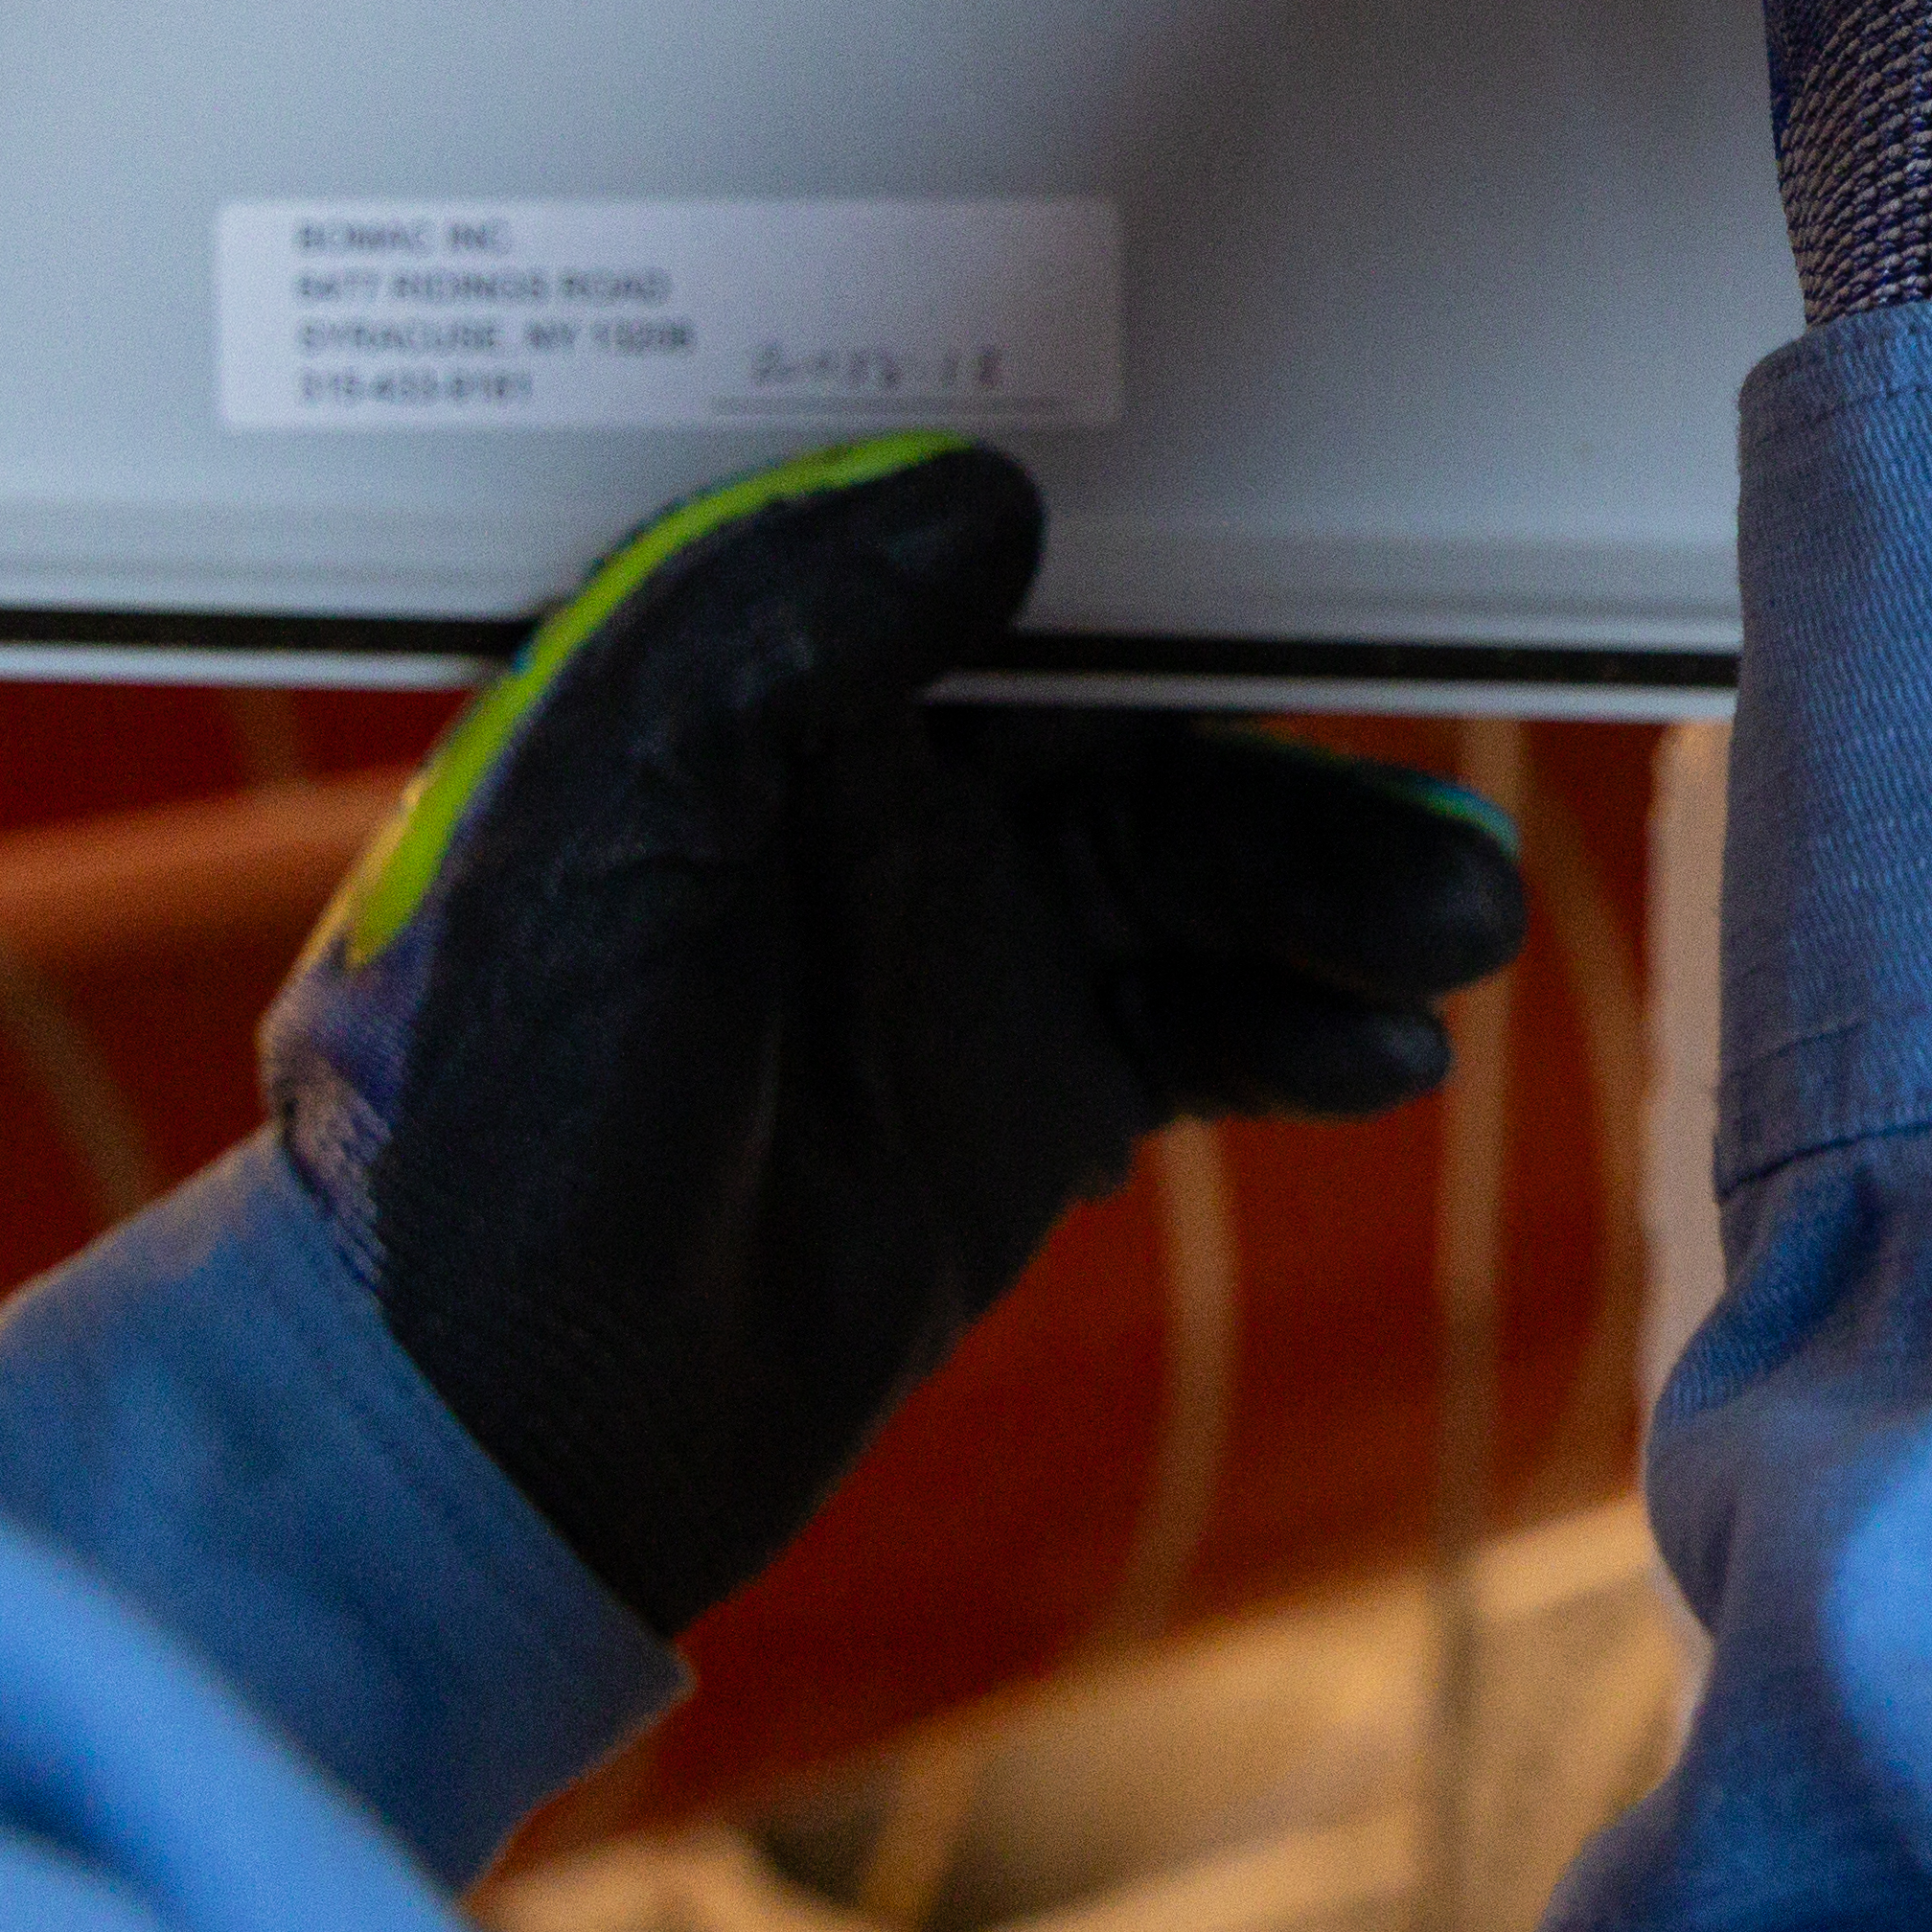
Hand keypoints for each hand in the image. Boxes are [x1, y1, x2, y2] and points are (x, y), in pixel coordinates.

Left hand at [264, 440, 1526, 1636]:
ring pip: (1208, 860)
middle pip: (1146, 704)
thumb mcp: (602, 815)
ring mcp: (964, 948)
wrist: (481, 1433)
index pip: (983, 555)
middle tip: (1429, 737)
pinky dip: (1310, 1024)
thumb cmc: (477, 1107)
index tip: (1296, 507)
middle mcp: (882, 798)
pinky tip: (1384, 1049)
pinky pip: (1214, 1021)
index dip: (1143, 524)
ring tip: (1455, 924)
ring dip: (1341, 878)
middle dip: (1295, 721)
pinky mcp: (1027, 1096)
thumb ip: (778, 626)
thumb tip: (990, 498)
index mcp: (759, 688)